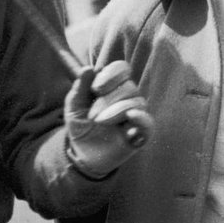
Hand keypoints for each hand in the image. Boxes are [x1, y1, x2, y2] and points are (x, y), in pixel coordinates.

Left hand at [64, 61, 153, 176]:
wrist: (83, 154)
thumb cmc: (81, 126)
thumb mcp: (74, 106)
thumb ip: (79, 87)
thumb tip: (88, 68)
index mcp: (113, 87)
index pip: (122, 68)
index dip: (111, 74)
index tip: (95, 89)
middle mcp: (128, 98)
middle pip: (129, 86)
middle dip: (108, 99)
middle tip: (92, 116)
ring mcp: (136, 115)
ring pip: (138, 102)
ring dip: (116, 111)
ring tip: (99, 122)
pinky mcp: (141, 134)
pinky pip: (149, 122)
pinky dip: (141, 118)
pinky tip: (130, 118)